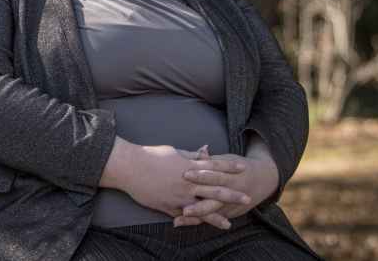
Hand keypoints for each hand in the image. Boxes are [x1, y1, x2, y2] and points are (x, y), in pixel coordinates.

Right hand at [121, 145, 252, 229]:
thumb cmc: (151, 156)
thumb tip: (206, 151)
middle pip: (214, 189)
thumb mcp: (174, 151)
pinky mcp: (168, 206)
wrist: (130, 167)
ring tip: (229, 224)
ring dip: (216, 216)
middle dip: (231, 194)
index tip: (243, 168)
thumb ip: (191, 154)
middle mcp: (187, 182)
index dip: (229, 167)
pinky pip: (184, 216)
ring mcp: (178, 196)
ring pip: (202, 208)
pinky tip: (202, 227)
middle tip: (247, 198)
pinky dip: (194, 222)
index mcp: (189, 166)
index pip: (214, 166)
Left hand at [173, 151, 279, 227]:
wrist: (262, 180)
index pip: (214, 175)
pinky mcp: (228, 213)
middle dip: (200, 201)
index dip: (201, 174)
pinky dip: (197, 220)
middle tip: (184, 204)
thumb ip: (212, 160)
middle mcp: (231, 191)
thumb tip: (200, 150)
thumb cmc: (239, 167)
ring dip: (197, 213)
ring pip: (212, 210)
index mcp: (231, 176)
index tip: (185, 173)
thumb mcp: (229, 161)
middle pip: (214, 197)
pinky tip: (183, 221)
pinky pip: (211, 218)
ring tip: (183, 214)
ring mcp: (229, 204)